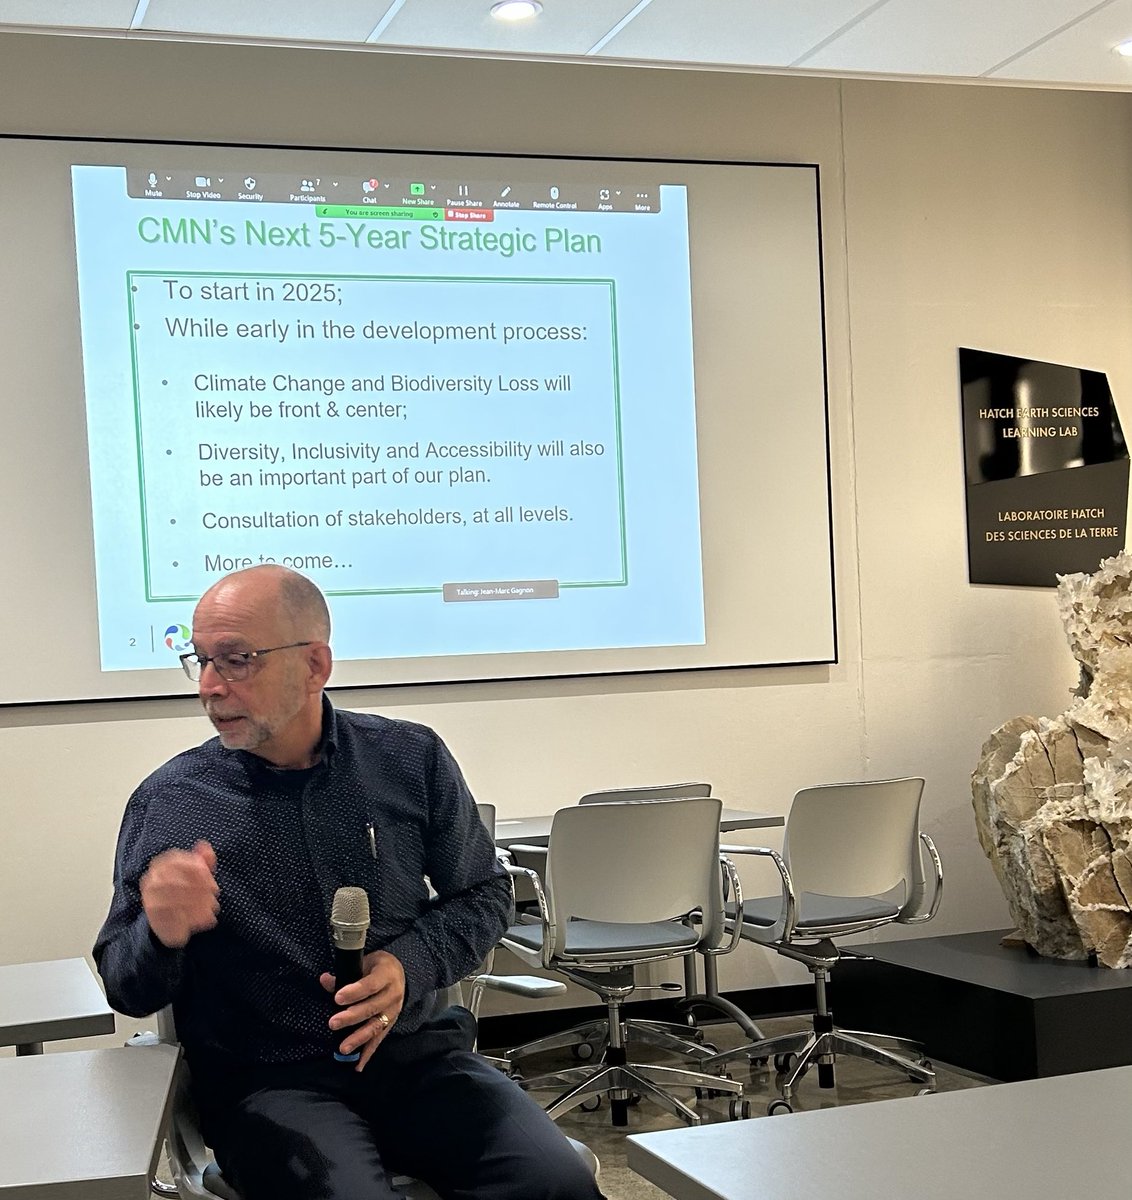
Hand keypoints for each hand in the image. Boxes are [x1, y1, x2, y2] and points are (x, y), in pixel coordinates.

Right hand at [140, 840, 218, 948]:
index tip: (210, 875)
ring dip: (198, 903)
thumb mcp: (196, 873)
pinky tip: (208, 918)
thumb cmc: (185, 889)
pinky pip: (174, 918)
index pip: (174, 861)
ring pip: (173, 900)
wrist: (169, 919)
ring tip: (214, 906)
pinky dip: (194, 918)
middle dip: (199, 886)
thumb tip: (204, 845)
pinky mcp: (155, 919)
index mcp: (160, 865)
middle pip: (173, 880)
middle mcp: (150, 880)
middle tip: (216, 891)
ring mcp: (150, 900)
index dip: (195, 867)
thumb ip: (203, 859)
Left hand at [320, 950, 404, 1070]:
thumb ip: (345, 972)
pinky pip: (379, 1039)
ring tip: (342, 1048)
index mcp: (387, 974)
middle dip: (352, 1017)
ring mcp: (393, 1011)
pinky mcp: (391, 1024)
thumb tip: (325, 979)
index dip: (354, 992)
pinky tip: (357, 1066)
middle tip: (333, 1023)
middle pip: (372, 1008)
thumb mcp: (364, 962)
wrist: (399, 972)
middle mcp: (393, 994)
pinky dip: (368, 1053)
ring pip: (376, 1026)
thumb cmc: (377, 967)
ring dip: (358, 1038)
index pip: (370, 985)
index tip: (337, 998)